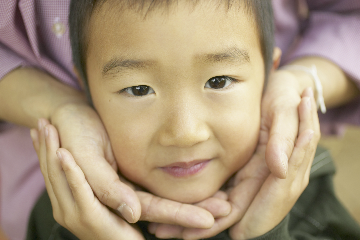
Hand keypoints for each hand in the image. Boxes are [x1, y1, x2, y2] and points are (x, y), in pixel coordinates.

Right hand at [32, 104, 215, 227]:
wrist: (64, 118)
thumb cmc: (73, 133)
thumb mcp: (87, 157)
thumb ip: (105, 187)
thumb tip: (133, 214)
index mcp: (103, 200)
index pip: (148, 212)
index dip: (178, 216)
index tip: (208, 219)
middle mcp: (115, 201)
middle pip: (160, 213)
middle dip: (192, 213)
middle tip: (225, 208)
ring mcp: (122, 192)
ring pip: (160, 205)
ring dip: (190, 205)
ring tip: (221, 202)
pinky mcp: (126, 181)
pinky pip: (154, 193)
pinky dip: (178, 194)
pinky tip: (198, 193)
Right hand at [32, 121, 143, 239]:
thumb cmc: (119, 225)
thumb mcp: (106, 197)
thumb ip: (97, 187)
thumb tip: (90, 173)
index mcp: (68, 202)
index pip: (53, 173)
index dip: (45, 152)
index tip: (42, 130)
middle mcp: (65, 208)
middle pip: (52, 172)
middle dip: (45, 147)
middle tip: (42, 122)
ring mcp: (73, 214)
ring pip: (59, 177)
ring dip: (52, 152)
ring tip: (48, 128)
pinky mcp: (88, 216)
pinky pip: (78, 188)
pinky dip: (70, 171)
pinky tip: (64, 153)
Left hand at [147, 87, 318, 238]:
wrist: (286, 92)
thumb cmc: (284, 99)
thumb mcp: (285, 112)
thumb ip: (283, 138)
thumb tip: (278, 169)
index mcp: (277, 170)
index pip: (253, 207)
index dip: (221, 222)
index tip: (191, 233)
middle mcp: (264, 180)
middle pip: (233, 215)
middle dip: (200, 227)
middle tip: (163, 231)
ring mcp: (254, 177)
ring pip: (226, 209)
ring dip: (196, 220)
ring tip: (163, 225)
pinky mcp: (245, 171)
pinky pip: (225, 195)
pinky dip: (204, 204)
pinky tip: (181, 207)